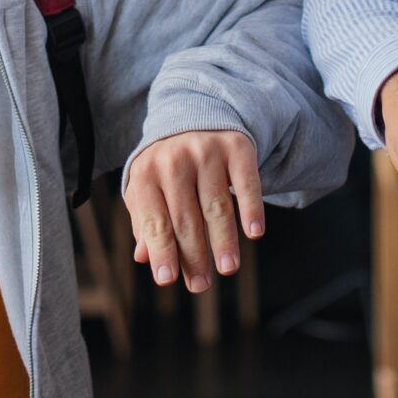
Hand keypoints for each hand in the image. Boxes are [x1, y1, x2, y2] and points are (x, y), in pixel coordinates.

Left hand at [123, 129, 263, 292]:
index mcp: (145, 174)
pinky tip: (254, 233)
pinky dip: (251, 208)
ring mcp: (206, 152)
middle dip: (194, 256)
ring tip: (227, 268)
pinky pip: (247, 182)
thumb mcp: (148, 187)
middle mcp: (174, 161)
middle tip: (201, 285)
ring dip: (223, 241)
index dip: (161, 252)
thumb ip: (145, 223)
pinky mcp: (236, 147)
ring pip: (216, 206)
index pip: (154, 221)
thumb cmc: (167, 165)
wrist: (194, 112)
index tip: (168, 280)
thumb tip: (144, 258)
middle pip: (185, 219)